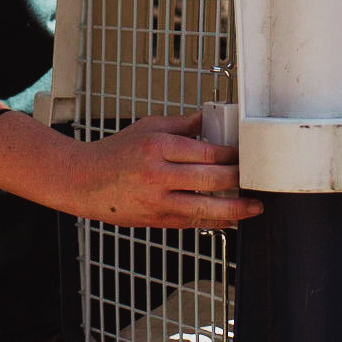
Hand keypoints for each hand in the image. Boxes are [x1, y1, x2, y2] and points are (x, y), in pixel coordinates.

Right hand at [67, 113, 261, 229]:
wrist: (84, 181)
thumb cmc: (115, 152)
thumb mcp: (147, 127)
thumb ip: (182, 124)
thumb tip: (211, 118)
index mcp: (158, 147)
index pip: (207, 152)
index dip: (233, 155)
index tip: (247, 154)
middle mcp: (158, 175)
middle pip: (211, 179)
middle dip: (239, 180)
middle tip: (257, 178)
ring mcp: (157, 201)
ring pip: (205, 208)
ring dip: (235, 209)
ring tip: (254, 207)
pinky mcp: (156, 220)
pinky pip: (192, 223)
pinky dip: (215, 222)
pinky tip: (231, 219)